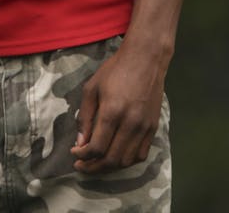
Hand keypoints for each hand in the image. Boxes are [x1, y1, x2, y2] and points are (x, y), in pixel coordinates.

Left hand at [70, 42, 167, 173]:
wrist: (145, 60)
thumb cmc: (114, 71)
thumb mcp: (91, 89)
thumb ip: (85, 118)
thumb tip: (80, 143)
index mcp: (112, 112)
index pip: (97, 147)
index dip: (83, 156)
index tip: (74, 153)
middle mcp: (130, 124)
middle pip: (112, 159)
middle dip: (93, 167)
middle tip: (81, 166)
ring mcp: (144, 128)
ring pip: (127, 161)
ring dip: (109, 168)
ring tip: (96, 165)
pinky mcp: (154, 128)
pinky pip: (141, 154)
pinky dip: (127, 162)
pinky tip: (115, 158)